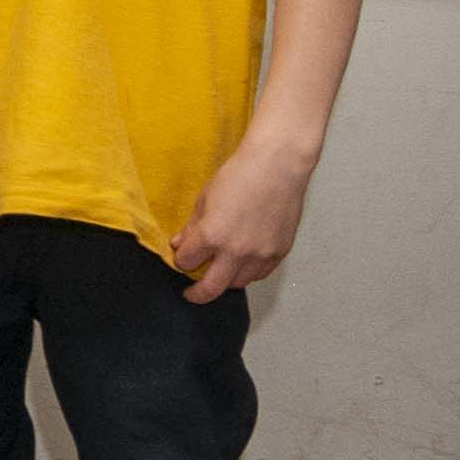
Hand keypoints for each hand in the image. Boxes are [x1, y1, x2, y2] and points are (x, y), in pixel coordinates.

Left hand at [174, 132, 318, 299]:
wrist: (278, 166)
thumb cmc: (240, 175)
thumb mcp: (205, 198)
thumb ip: (192, 227)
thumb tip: (179, 244)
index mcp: (212, 236)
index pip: (187, 262)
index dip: (181, 259)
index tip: (182, 255)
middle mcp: (236, 251)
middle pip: (211, 288)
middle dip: (197, 293)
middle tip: (191, 294)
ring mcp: (260, 254)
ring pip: (238, 283)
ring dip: (225, 280)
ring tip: (220, 272)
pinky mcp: (279, 252)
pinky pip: (260, 274)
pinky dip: (249, 273)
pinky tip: (243, 264)